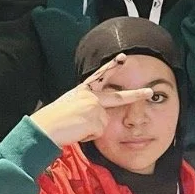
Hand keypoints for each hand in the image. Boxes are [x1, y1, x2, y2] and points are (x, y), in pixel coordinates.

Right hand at [31, 54, 153, 147]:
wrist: (44, 128)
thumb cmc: (52, 121)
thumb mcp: (70, 107)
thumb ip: (86, 107)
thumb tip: (98, 117)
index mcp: (82, 91)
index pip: (99, 76)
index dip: (112, 66)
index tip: (123, 58)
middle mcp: (90, 95)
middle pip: (118, 97)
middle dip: (136, 95)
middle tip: (150, 92)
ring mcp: (94, 105)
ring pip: (103, 124)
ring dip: (91, 130)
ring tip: (75, 127)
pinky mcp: (96, 118)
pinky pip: (98, 132)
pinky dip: (88, 136)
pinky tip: (77, 131)